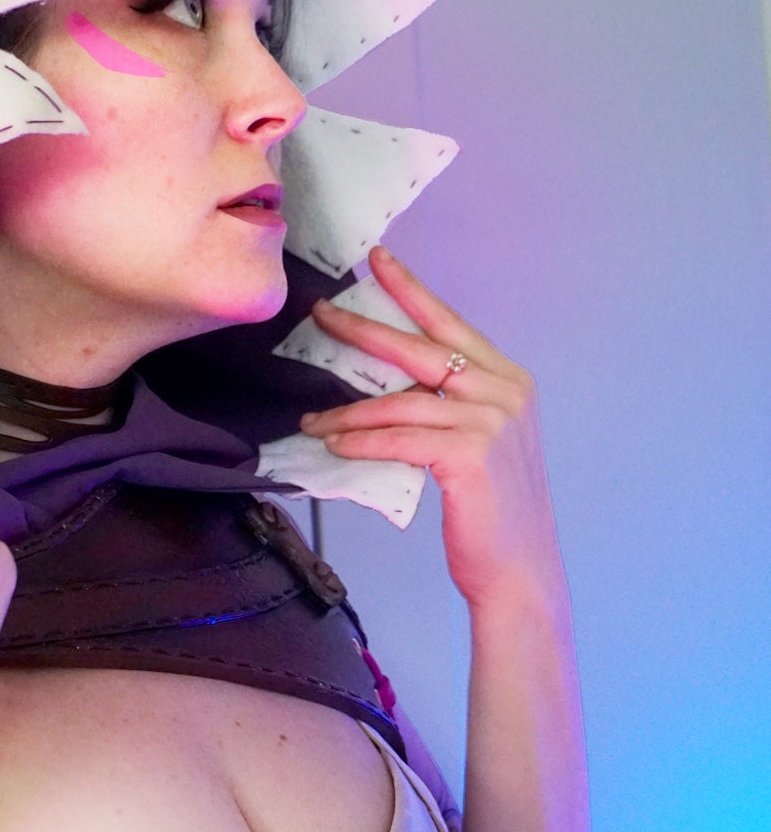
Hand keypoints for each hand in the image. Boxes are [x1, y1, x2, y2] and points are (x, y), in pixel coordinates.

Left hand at [299, 245, 563, 610]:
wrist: (520, 570)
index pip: (450, 326)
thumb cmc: (493, 514)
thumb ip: (448, 411)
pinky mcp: (468, 456)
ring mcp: (489, 423)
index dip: (412, 292)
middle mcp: (503, 393)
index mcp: (508, 383)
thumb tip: (392, 393)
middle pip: (420, 349)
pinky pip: (398, 438)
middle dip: (364, 329)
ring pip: (400, 402)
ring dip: (348, 410)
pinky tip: (335, 442)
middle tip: (322, 314)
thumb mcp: (478, 446)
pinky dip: (362, 439)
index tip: (379, 261)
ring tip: (312, 420)